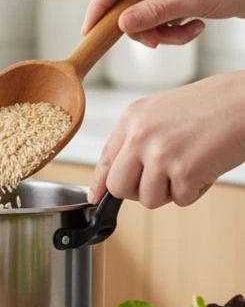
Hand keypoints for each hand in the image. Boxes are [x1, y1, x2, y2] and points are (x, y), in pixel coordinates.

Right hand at [82, 0, 244, 47]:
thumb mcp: (194, 0)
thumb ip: (155, 12)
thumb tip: (121, 25)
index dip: (99, 7)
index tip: (89, 31)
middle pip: (127, 2)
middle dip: (142, 26)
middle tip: (156, 42)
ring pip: (142, 14)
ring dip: (161, 31)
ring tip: (187, 33)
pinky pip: (158, 17)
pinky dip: (173, 29)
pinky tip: (196, 26)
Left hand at [88, 72, 244, 207]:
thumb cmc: (210, 106)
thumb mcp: (159, 113)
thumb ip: (137, 139)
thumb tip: (119, 173)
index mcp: (131, 119)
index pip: (105, 159)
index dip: (100, 183)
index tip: (95, 197)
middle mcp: (140, 135)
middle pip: (118, 186)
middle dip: (137, 192)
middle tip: (159, 181)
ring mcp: (160, 153)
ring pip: (148, 199)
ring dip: (170, 191)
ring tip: (189, 165)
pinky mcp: (184, 171)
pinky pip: (180, 200)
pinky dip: (195, 191)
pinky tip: (205, 167)